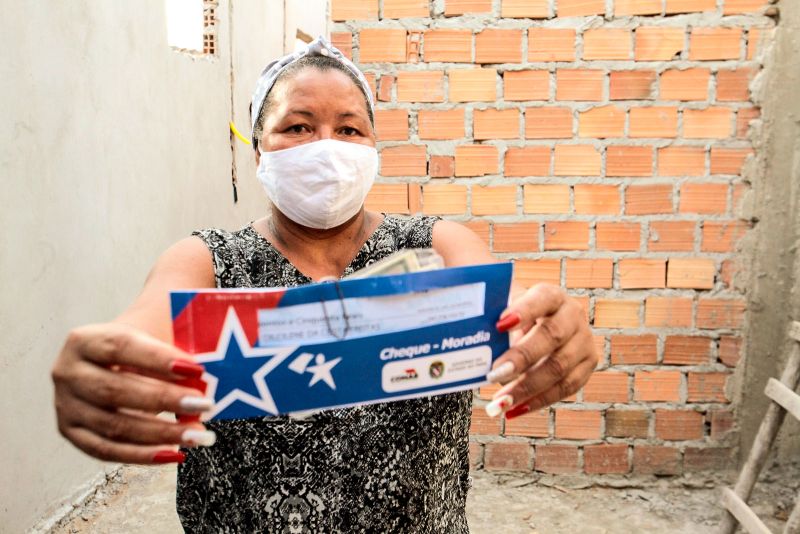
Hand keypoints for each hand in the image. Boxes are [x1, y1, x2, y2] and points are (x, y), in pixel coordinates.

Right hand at [52, 323, 215, 463]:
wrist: (111, 356)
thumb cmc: (141, 344)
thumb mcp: (153, 333)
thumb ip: (175, 348)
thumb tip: (205, 379)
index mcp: (84, 340)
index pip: (122, 347)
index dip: (159, 359)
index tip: (196, 369)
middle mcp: (68, 373)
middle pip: (116, 390)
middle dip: (164, 400)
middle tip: (204, 404)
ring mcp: (66, 406)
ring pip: (114, 426)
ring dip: (161, 434)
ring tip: (198, 434)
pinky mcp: (72, 433)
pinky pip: (108, 451)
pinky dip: (144, 455)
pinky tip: (175, 454)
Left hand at [484, 283, 597, 418]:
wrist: (542, 325)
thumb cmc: (516, 318)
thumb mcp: (506, 309)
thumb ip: (493, 318)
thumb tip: (472, 337)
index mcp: (551, 296)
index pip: (541, 299)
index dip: (523, 311)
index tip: (499, 325)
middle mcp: (573, 315)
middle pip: (552, 336)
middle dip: (522, 358)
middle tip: (493, 374)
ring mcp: (584, 341)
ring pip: (559, 367)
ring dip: (527, 388)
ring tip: (499, 402)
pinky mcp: (587, 365)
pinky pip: (566, 388)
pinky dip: (538, 401)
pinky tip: (514, 410)